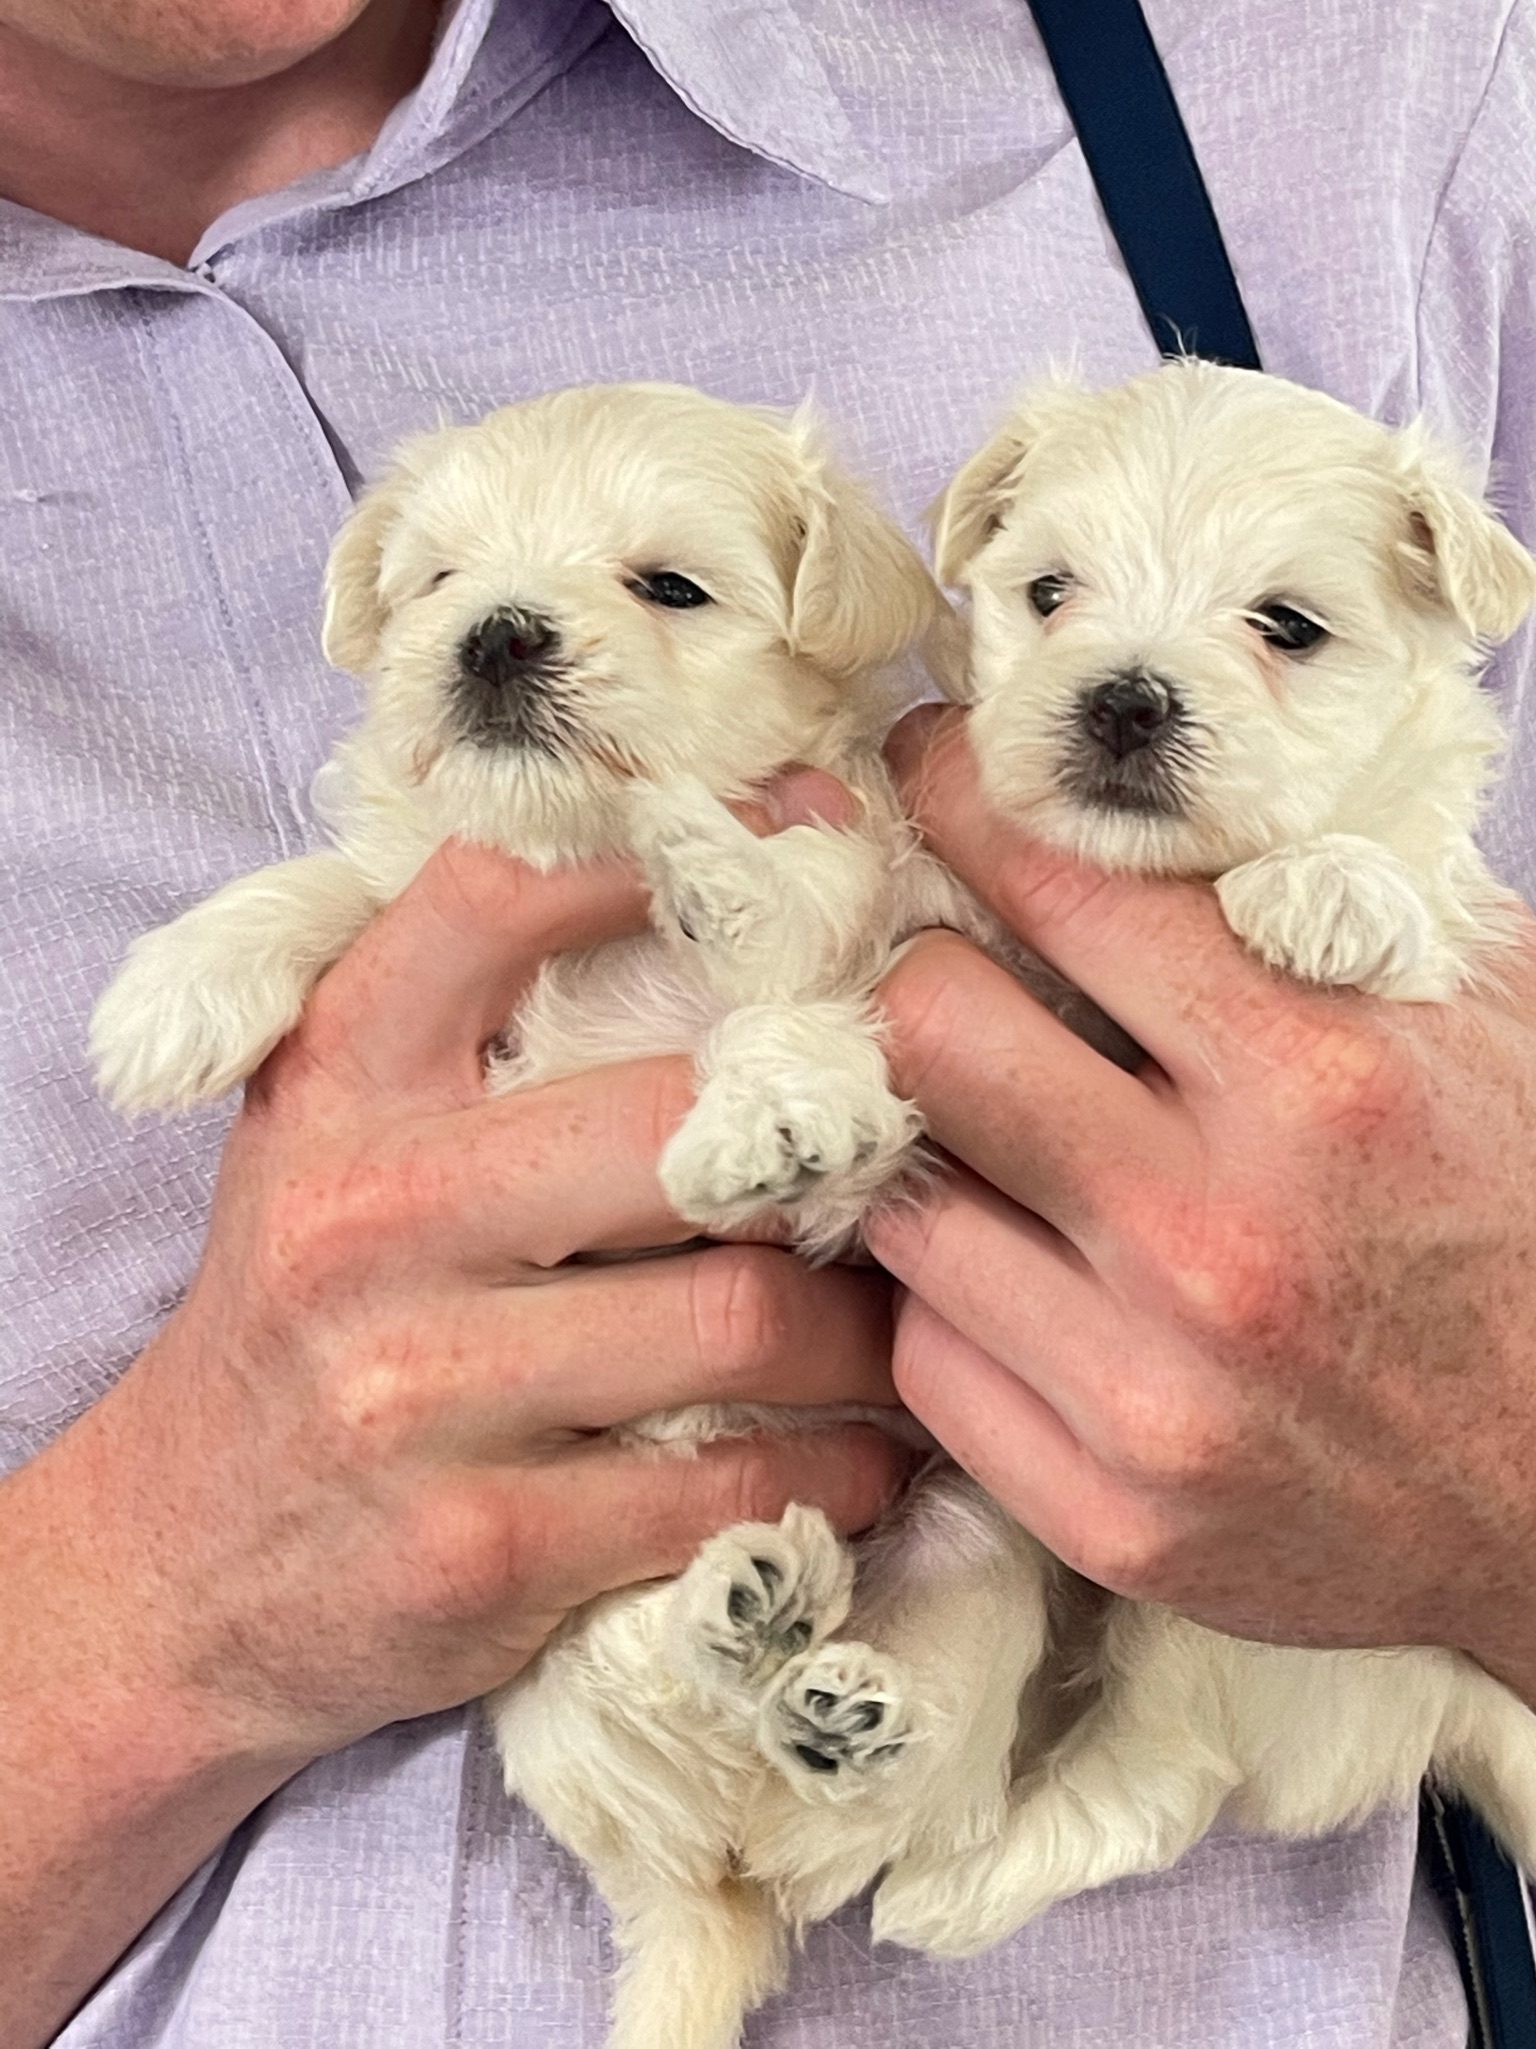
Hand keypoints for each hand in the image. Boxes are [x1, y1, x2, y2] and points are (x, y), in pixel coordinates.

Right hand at [1, 820, 902, 2044]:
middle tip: (917, 1156)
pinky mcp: (483, 1550)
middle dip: (838, 1142)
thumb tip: (703, 907)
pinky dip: (839, 1475)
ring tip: (900, 1328)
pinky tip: (867, 1463)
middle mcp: (371, 1213)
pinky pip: (734, 1490)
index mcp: (340, 1081)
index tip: (807, 847)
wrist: (172, 1574)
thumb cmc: (303, 1322)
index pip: (502, 900)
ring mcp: (419, 1388)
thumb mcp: (334, 1139)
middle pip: (688, 1123)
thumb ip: (465, 1023)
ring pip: (743, 1317)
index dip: (672, 857)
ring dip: (867, 1333)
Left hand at [870, 706, 1535, 1698]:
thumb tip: (1136, 790)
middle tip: (943, 969)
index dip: (969, 798)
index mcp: (1323, 1078)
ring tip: (988, 1135)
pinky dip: (955, 1302)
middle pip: (928, 1034)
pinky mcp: (1111, 1515)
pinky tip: (1026, 1276)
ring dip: (930, 1149)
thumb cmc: (1533, 1225)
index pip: (1058, 883)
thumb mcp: (1482, 1018)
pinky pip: (929, 1360)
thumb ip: (1316, 898)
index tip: (934, 770)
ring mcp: (1154, 1394)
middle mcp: (1218, 1237)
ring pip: (901, 1206)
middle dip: (919, 975)